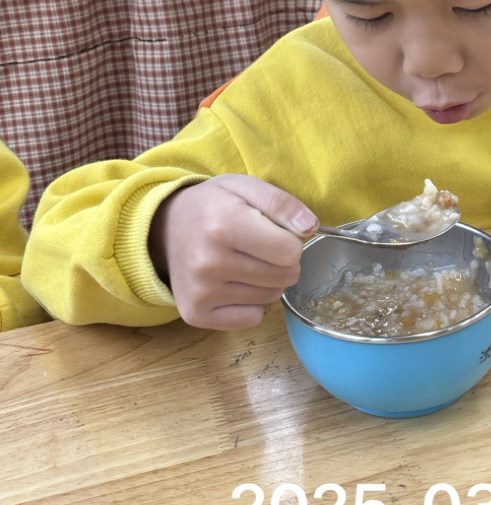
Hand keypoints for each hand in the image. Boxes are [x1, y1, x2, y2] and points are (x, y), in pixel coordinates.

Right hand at [148, 174, 318, 329]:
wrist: (166, 227)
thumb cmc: (214, 204)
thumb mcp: (246, 186)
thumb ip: (282, 203)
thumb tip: (310, 227)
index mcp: (224, 224)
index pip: (290, 251)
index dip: (291, 239)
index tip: (275, 230)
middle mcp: (209, 262)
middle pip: (285, 276)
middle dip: (283, 260)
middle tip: (260, 246)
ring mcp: (200, 292)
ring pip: (271, 297)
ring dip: (268, 280)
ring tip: (244, 260)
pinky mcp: (195, 314)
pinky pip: (252, 318)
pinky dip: (251, 303)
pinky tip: (233, 281)